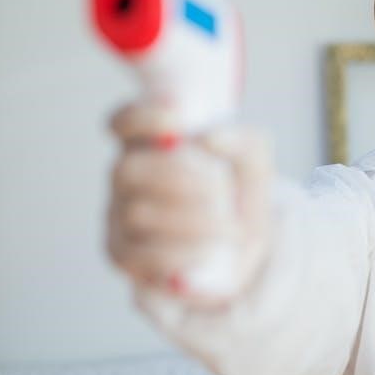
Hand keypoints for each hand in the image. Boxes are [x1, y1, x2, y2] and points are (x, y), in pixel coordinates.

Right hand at [106, 97, 273, 308]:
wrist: (241, 251)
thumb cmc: (237, 198)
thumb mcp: (255, 166)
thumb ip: (244, 142)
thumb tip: (208, 138)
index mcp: (150, 145)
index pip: (123, 123)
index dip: (141, 118)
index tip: (178, 120)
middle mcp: (126, 178)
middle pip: (126, 170)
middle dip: (178, 178)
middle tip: (221, 189)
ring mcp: (119, 217)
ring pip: (138, 213)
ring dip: (193, 220)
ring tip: (229, 227)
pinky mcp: (123, 256)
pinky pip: (143, 254)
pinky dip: (183, 251)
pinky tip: (210, 250)